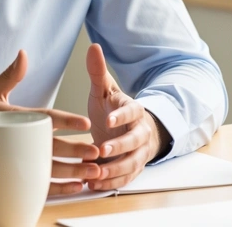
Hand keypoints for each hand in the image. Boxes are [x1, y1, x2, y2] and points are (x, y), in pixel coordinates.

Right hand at [0, 50, 99, 195]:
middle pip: (49, 149)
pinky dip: (59, 189)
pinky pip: (38, 186)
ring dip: (72, 173)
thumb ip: (10, 75)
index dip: (65, 121)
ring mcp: (12, 162)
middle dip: (74, 152)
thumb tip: (23, 54)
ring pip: (47, 171)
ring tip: (92, 171)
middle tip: (96, 151)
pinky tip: (76, 186)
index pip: (43, 119)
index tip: (84, 123)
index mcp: (12, 119)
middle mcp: (14, 142)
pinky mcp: (10, 177)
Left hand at [85, 43, 167, 189]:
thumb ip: (98, 72)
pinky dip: (112, 182)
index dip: (122, 116)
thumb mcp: (104, 91)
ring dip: (114, 169)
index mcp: (133, 110)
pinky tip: (94, 185)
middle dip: (120, 146)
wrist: (130, 131)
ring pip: (132, 163)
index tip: (108, 119)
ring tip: (95, 173)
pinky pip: (126, 178)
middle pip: (135, 140)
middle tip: (102, 150)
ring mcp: (138, 152)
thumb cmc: (113, 110)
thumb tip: (93, 47)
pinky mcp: (133, 168)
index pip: (132, 111)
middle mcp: (139, 132)